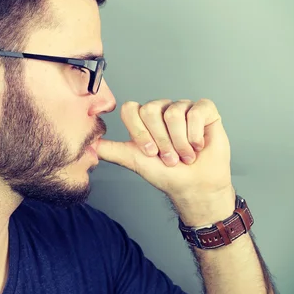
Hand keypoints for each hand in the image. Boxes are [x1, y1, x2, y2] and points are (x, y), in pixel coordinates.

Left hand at [96, 98, 234, 223]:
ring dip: (180, 143)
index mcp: (143, 118)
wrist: (194, 186)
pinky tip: (198, 146)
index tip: (149, 152)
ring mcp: (183, 107)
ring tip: (185, 155)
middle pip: (151, 110)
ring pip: (174, 114)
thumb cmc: (167, 174)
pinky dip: (195, 136)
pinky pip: (196, 112)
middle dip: (161, 141)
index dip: (139, 132)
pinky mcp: (204, 109)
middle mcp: (162, 109)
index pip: (131, 109)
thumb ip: (112, 150)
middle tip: (169, 157)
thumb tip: (89, 145)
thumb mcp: (134, 161)